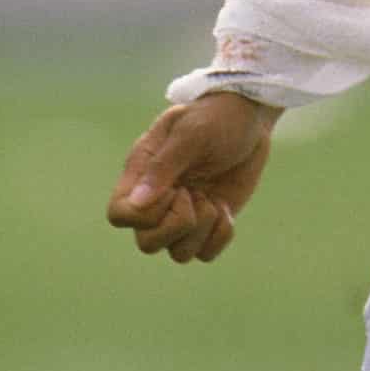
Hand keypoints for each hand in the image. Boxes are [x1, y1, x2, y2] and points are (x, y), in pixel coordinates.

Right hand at [105, 92, 277, 264]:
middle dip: (176, 227)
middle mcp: (158, 199)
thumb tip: (138, 202)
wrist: (250, 118)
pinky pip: (206, 254)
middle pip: (147, 243)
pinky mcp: (209, 222)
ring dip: (201, 231)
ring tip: (212, 200)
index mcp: (142, 173)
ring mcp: (184, 214)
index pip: (119, 214)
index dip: (144, 215)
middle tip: (194, 195)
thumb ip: (163, 166)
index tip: (173, 190)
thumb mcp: (191, 133)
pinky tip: (225, 209)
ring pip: (178, 254)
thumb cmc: (215, 116)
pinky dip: (219, 237)